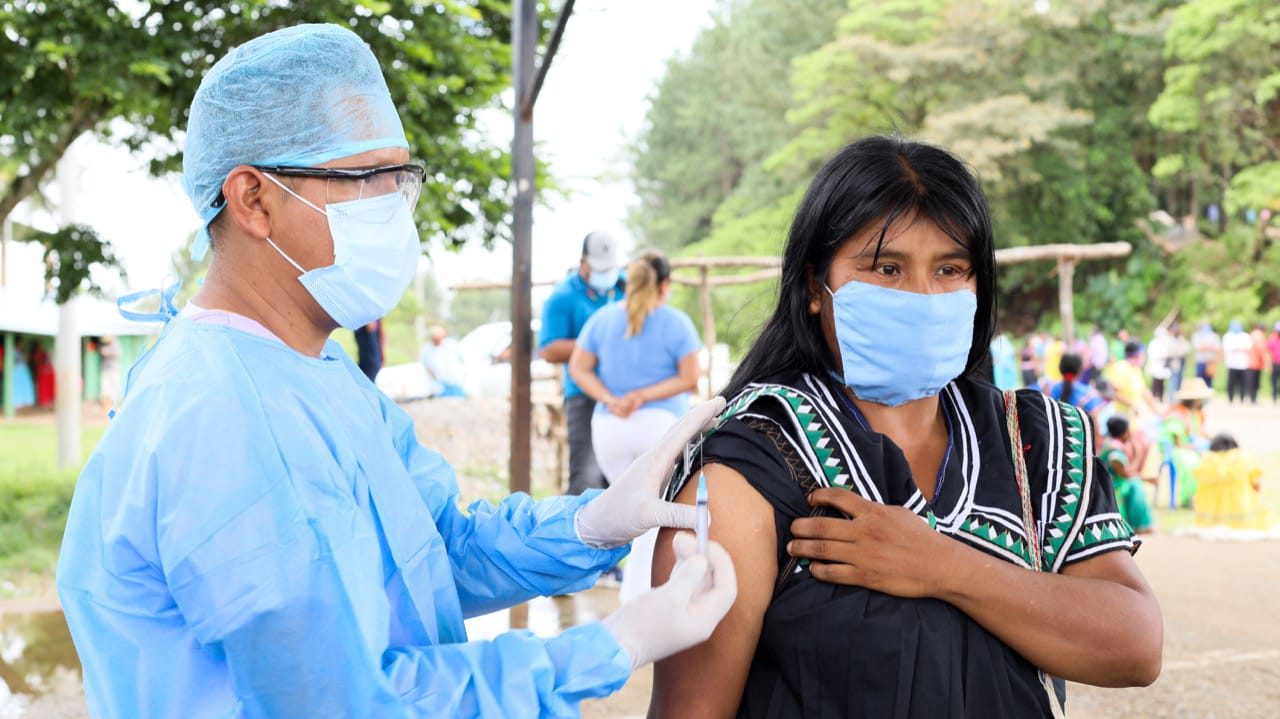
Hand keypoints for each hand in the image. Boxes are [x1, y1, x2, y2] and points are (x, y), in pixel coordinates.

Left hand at [576, 397, 725, 547]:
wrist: (599, 522)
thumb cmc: (619, 515)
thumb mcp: (649, 515)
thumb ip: (678, 515)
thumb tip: (709, 515)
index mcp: (654, 460)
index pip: (683, 431)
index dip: (702, 414)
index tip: (720, 401)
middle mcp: (654, 458)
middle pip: (680, 429)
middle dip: (701, 414)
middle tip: (721, 403)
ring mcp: (653, 466)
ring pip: (677, 439)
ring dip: (694, 428)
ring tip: (712, 421)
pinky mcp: (654, 477)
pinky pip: (675, 454)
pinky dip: (688, 445)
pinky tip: (694, 449)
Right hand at [602, 532, 736, 669]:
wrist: (615, 645)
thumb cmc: (642, 626)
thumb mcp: (669, 598)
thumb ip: (689, 576)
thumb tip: (702, 558)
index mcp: (705, 620)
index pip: (726, 589)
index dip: (722, 564)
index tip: (708, 545)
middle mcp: (698, 618)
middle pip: (711, 583)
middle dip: (703, 558)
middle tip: (689, 537)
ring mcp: (682, 613)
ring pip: (695, 581)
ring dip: (691, 559)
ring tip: (680, 539)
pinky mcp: (668, 608)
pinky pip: (682, 584)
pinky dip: (681, 567)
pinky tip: (677, 553)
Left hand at [787, 488, 951, 598]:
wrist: (939, 565)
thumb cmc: (922, 537)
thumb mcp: (899, 513)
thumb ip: (875, 509)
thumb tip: (857, 505)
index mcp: (873, 512)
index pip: (838, 497)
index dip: (819, 496)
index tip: (810, 499)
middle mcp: (864, 531)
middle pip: (821, 526)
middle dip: (801, 526)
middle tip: (792, 527)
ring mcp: (863, 555)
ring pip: (822, 549)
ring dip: (802, 548)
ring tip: (792, 547)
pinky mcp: (865, 576)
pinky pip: (833, 573)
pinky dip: (818, 570)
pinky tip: (812, 569)